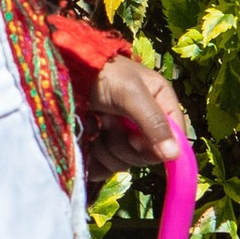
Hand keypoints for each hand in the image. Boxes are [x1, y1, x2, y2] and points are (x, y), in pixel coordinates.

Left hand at [86, 53, 188, 182]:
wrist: (64, 70)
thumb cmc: (103, 73)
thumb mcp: (132, 92)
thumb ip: (153, 122)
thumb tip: (174, 155)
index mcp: (161, 105)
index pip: (175, 139)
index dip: (158, 146)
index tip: (136, 139)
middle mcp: (144, 124)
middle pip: (147, 156)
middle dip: (124, 144)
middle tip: (108, 121)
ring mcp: (122, 138)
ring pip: (124, 163)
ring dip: (106, 147)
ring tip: (96, 122)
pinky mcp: (102, 148)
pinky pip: (105, 168)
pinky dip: (94, 159)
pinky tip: (87, 140)